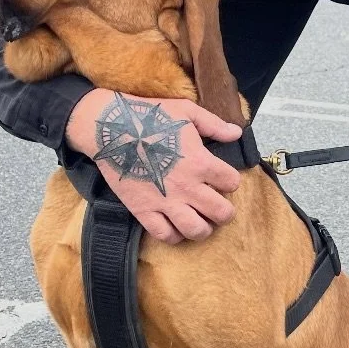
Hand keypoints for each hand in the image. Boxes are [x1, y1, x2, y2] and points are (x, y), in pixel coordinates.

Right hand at [65, 89, 243, 243]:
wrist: (111, 129)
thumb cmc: (150, 117)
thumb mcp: (186, 112)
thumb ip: (214, 124)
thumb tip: (236, 133)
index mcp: (201, 162)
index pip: (232, 182)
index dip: (229, 180)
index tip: (221, 177)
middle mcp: (188, 187)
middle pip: (222, 213)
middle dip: (224, 211)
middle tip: (216, 204)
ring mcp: (166, 202)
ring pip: (197, 231)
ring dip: (203, 228)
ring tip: (199, 220)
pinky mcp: (144, 211)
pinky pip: (165, 235)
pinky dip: (174, 235)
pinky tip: (174, 225)